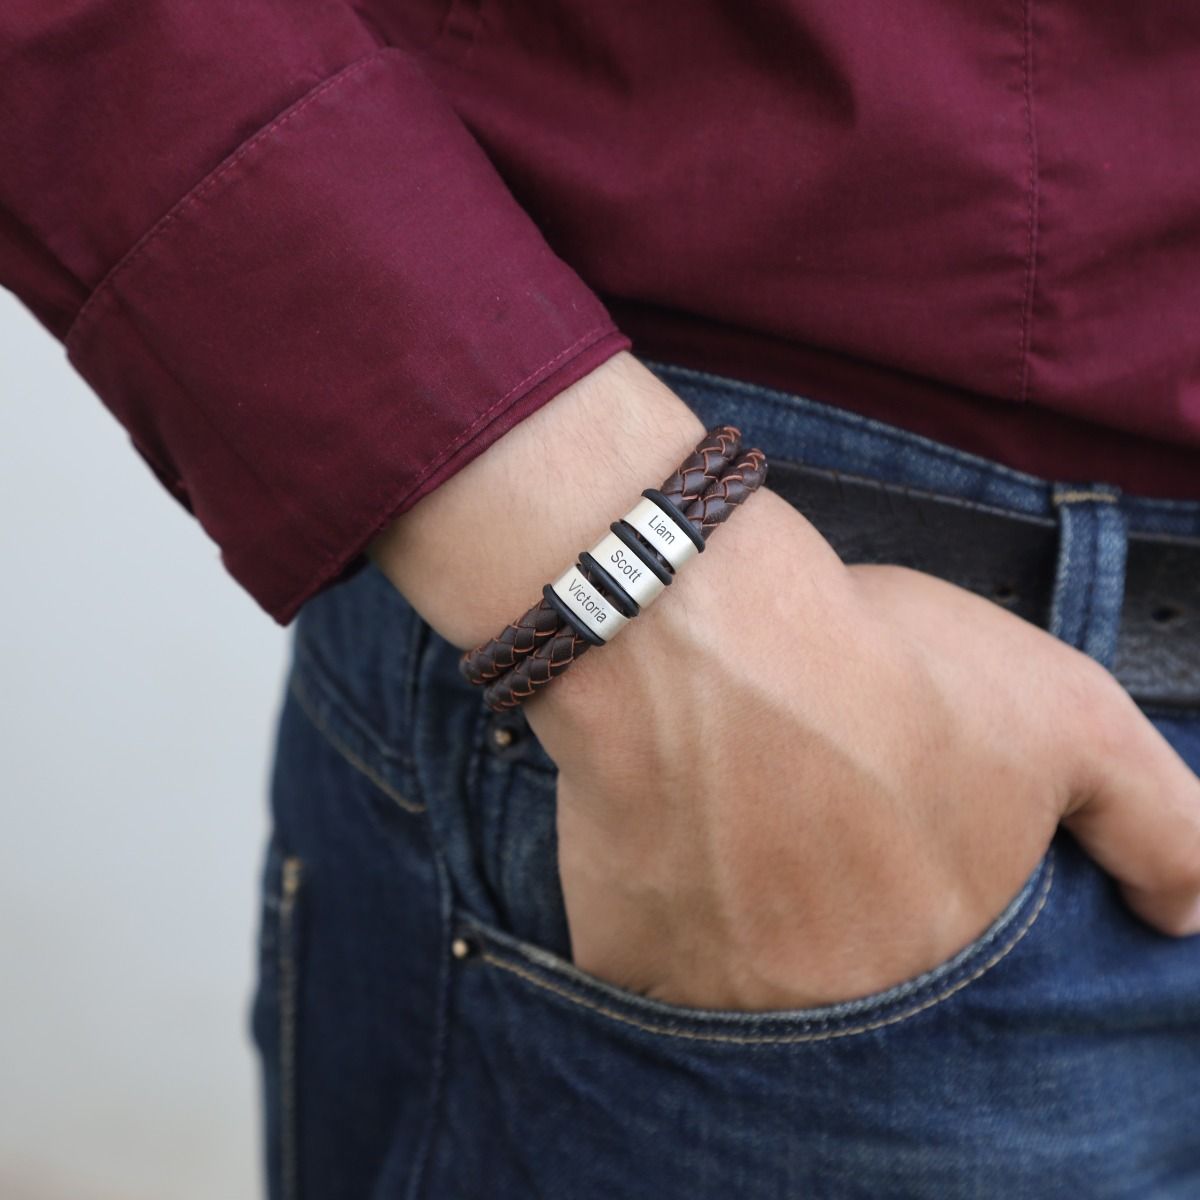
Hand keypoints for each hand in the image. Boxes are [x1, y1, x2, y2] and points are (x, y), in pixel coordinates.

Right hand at [368, 350, 1199, 1010]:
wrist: (693, 627)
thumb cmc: (875, 664)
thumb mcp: (1066, 716)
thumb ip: (1158, 823)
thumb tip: (1188, 915)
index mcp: (933, 960)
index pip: (943, 971)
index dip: (915, 890)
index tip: (882, 832)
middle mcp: (823, 1004)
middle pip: (840, 979)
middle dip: (835, 908)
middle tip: (807, 812)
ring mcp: (711, 994)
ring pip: (741, 983)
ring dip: (748, 918)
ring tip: (739, 818)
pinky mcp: (618, 955)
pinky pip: (647, 964)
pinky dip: (662, 916)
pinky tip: (670, 840)